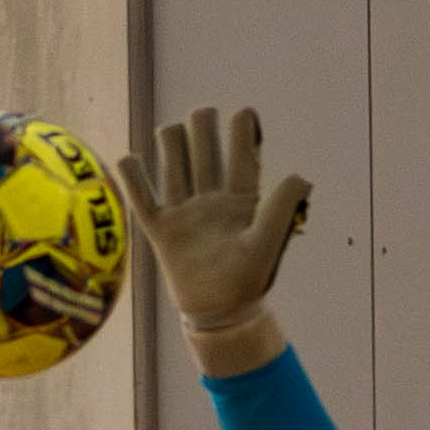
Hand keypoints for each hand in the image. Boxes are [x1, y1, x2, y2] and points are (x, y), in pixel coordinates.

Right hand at [120, 109, 313, 373]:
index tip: (243, 114)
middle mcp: (211, 198)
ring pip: (173, 162)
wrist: (219, 314)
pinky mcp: (160, 229)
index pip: (241, 154)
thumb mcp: (268, 242)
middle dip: (202, 126)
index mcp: (242, 198)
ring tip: (171, 133)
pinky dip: (132, 177)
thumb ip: (281, 207)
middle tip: (203, 115)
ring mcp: (184, 211)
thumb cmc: (248, 281)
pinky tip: (129, 158)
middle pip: (203, 148)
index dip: (242, 130)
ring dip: (171, 142)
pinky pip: (141, 198)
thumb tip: (300, 175)